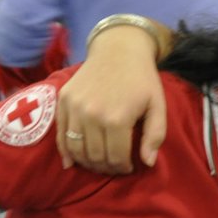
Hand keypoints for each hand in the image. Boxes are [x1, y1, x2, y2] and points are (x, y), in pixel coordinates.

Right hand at [54, 27, 166, 172]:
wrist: (118, 50)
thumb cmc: (142, 79)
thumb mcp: (158, 106)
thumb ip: (155, 135)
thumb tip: (147, 163)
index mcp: (117, 119)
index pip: (116, 157)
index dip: (122, 168)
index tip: (128, 168)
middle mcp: (92, 115)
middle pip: (95, 156)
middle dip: (106, 167)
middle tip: (114, 167)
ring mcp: (74, 108)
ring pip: (75, 148)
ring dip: (86, 162)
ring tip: (98, 164)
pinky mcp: (62, 101)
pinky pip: (60, 134)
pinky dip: (65, 152)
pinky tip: (72, 163)